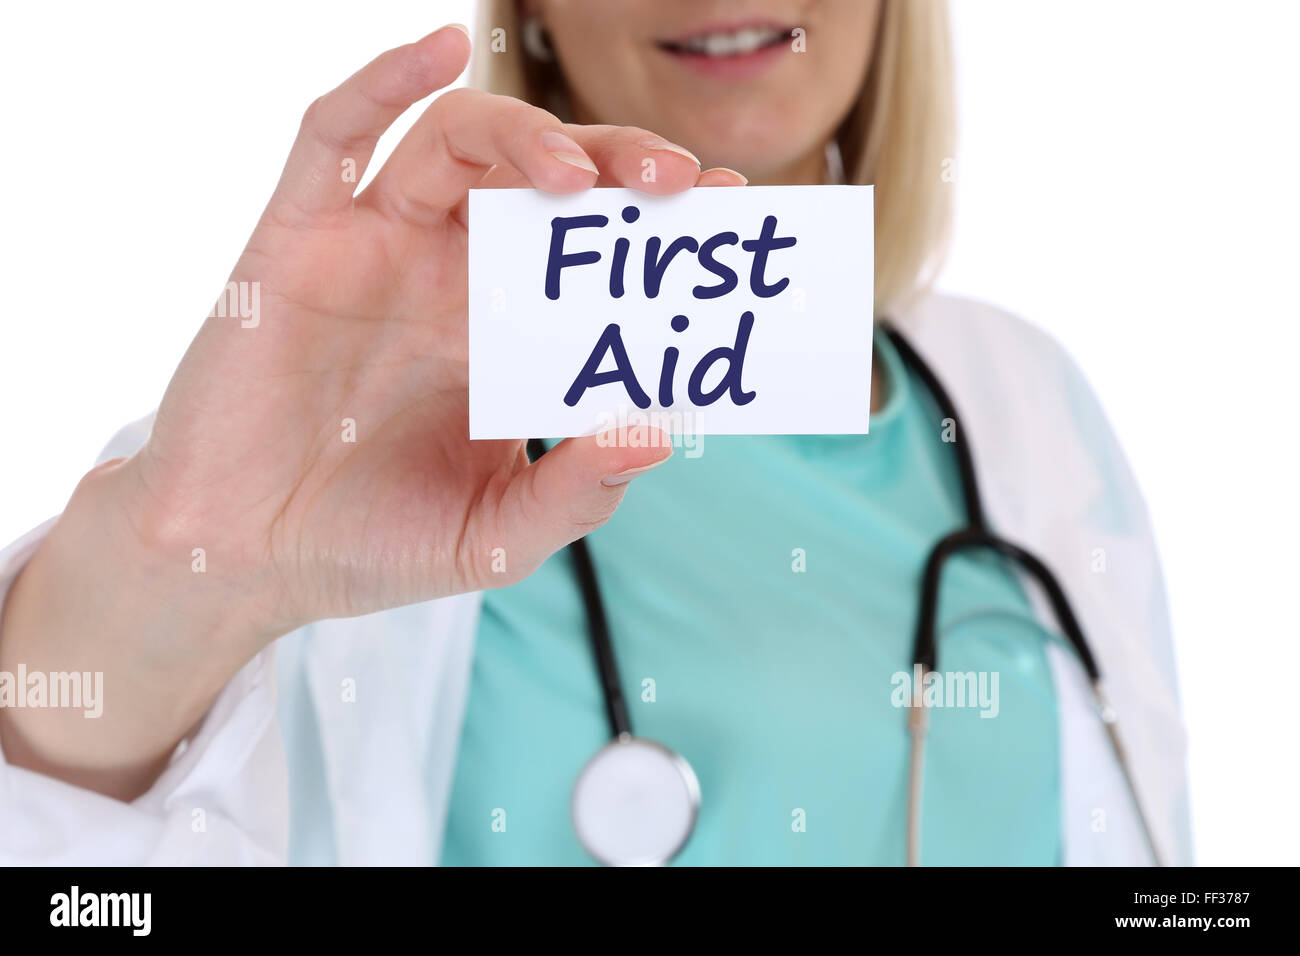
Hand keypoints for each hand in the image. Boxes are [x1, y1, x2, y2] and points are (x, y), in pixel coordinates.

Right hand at [0, 24, 744, 797]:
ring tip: (576, 175)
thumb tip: (659, 435)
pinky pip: (335, 138)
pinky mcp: (297, 242)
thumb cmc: (371, 543)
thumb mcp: (497, 536)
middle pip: (541, 178)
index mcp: (500, 333)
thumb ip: (578, 492)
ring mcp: (374, 251)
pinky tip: (440, 48)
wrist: (244, 562)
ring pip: (457, 143)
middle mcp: (446, 277)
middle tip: (680, 185)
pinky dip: (381, 83)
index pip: (589, 251)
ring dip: (524, 135)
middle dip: (615, 165)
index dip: (655, 223)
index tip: (727, 210)